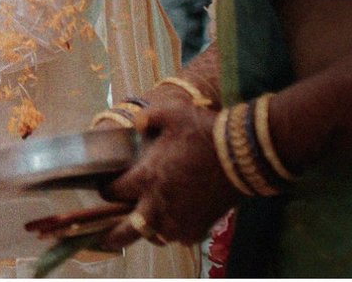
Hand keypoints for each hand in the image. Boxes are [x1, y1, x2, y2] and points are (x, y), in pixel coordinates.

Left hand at [98, 99, 233, 248]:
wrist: (245, 154)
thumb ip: (147, 118)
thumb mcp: (171, 113)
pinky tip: (175, 220)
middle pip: (125, 231)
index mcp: (145, 178)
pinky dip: (175, 232)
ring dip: (148, 229)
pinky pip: (180, 238)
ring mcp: (179, 220)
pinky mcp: (200, 228)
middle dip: (112, 232)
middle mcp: (158, 205)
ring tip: (146, 220)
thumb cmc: (205, 132)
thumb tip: (138, 124)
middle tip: (106, 231)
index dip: (106, 188)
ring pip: (154, 236)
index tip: (107, 185)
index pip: (111, 192)